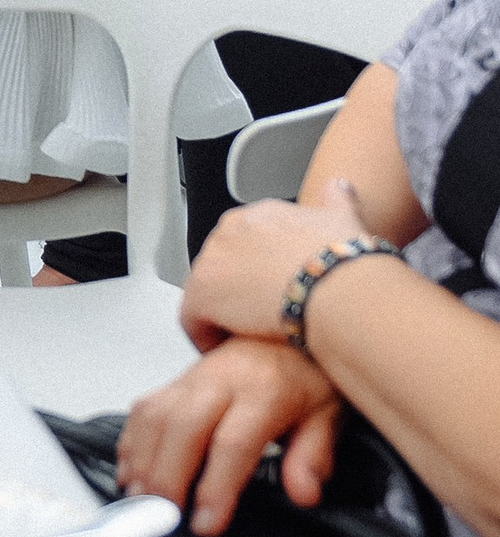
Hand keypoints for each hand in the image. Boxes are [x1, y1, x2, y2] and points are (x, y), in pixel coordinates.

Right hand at [115, 333, 339, 533]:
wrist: (287, 325)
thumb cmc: (305, 376)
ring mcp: (193, 378)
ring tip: (143, 501)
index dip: (216, 487)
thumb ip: (312, 457)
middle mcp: (223, 379)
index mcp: (266, 389)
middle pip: (182, 428)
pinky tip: (133, 473)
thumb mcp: (326, 415)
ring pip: (154, 418)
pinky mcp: (173, 381)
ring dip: (143, 464)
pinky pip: (141, 411)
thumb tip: (303, 492)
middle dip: (168, 478)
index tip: (207, 522)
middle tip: (166, 517)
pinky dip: (131, 445)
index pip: (233, 442)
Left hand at [178, 180, 369, 349]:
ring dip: (221, 316)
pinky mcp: (200, 296)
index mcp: (258, 214)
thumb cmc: (342, 259)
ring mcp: (211, 262)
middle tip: (258, 317)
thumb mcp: (343, 217)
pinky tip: (227, 349)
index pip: (242, 244)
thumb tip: (337, 186)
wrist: (335, 286)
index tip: (267, 290)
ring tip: (244, 337)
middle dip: (236, 293)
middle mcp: (228, 231)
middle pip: (222, 269)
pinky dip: (206, 336)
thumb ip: (337, 200)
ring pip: (206, 294)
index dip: (254, 272)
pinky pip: (192, 321)